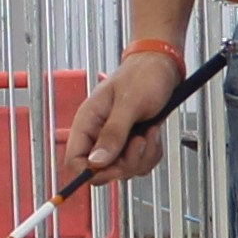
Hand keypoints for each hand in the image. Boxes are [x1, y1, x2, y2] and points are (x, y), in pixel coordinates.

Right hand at [63, 51, 183, 184]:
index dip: (92, 171)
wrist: (163, 66)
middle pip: (101, 171)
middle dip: (125, 164)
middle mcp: (98, 133)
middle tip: (139, 143)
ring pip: (123, 169)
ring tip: (149, 133)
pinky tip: (153, 133)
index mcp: (88, 121)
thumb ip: (113, 133)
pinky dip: (150, 153)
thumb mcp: (129, 104)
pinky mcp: (132, 142)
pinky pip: (139, 163)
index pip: (74, 160)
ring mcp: (116, 139)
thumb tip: (96, 162)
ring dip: (142, 157)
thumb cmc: (143, 76)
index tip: (114, 167)